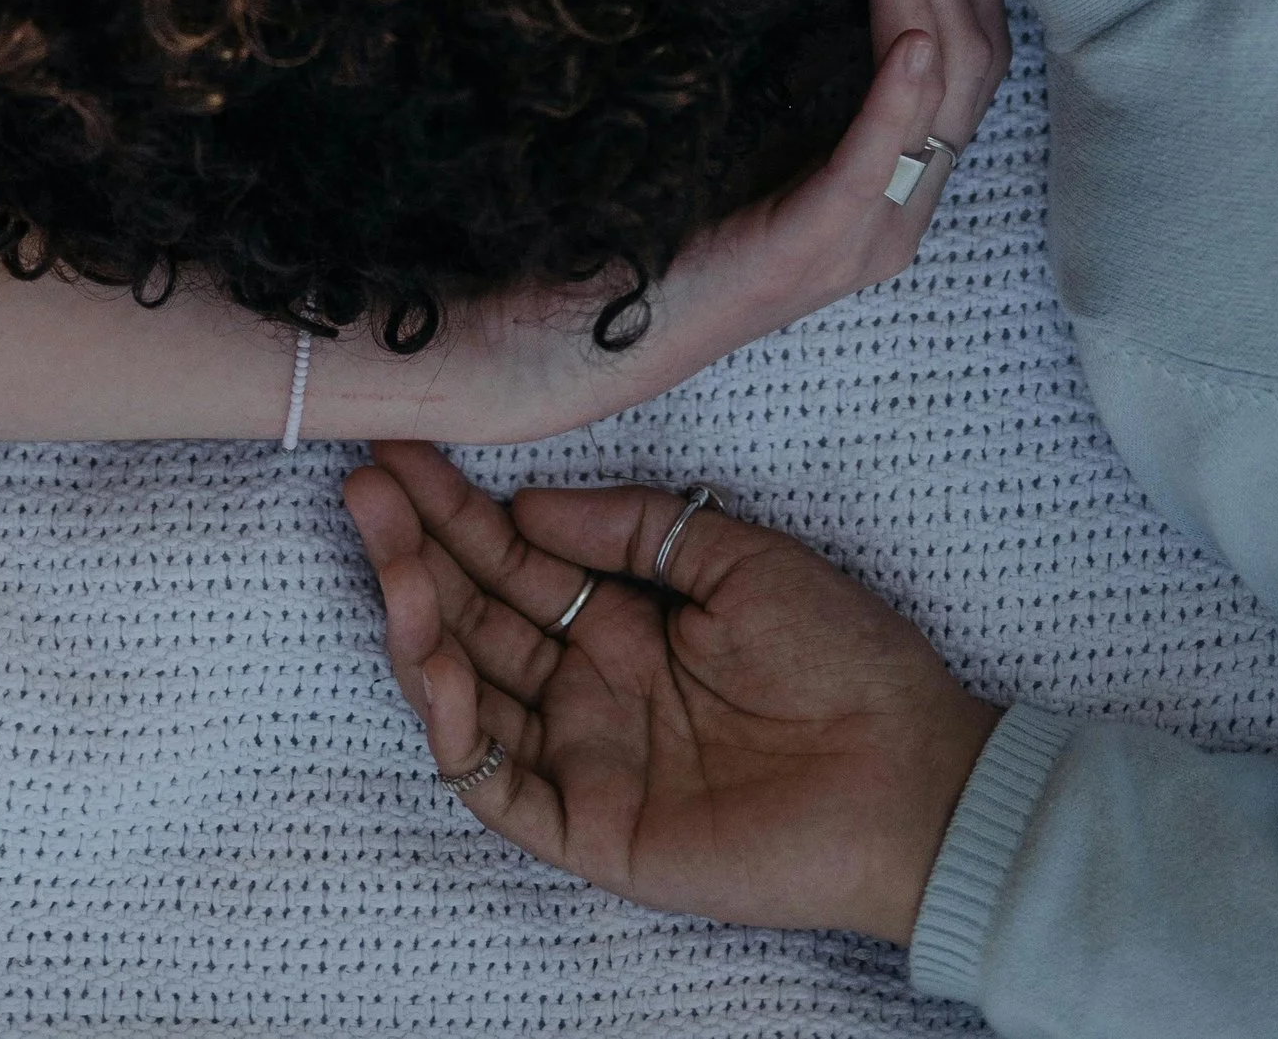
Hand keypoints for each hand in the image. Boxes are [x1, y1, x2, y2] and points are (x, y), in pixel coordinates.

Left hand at [314, 0, 1011, 445]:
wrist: (584, 324)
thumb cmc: (658, 210)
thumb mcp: (748, 115)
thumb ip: (799, 60)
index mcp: (890, 181)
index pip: (973, 58)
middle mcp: (899, 213)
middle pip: (978, 68)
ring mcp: (864, 237)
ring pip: (947, 98)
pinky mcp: (812, 249)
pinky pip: (879, 161)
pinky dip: (901, 96)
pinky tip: (907, 39)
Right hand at [347, 443, 1000, 943]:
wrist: (912, 775)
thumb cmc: (846, 658)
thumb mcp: (738, 556)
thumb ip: (634, 527)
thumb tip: (529, 503)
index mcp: (629, 619)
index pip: (519, 558)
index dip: (458, 508)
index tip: (402, 450)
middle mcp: (593, 684)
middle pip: (479, 614)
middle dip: (416, 550)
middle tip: (365, 486)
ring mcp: (587, 756)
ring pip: (472, 691)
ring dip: (420, 625)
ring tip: (387, 554)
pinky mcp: (592, 827)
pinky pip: (499, 784)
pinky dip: (458, 728)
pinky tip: (436, 660)